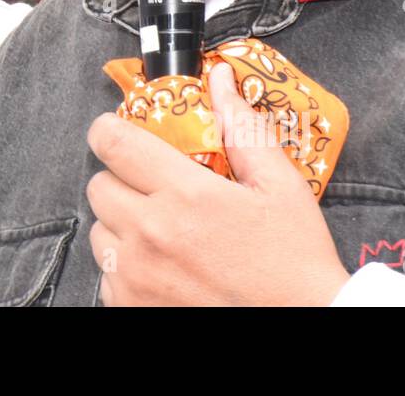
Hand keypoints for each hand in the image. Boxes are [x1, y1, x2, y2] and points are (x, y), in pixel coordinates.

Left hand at [86, 61, 349, 305]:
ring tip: (163, 233)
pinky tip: (163, 268)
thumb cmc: (294, 261)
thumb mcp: (281, 186)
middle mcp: (151, 233)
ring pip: (99, 232)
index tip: (114, 131)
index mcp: (185, 194)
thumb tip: (220, 82)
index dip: (108, 130)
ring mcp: (136, 275)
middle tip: (153, 190)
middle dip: (121, 181)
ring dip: (121, 226)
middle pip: (99, 187)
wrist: (306, 322)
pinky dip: (125, 268)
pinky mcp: (130, 307)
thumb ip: (243, 129)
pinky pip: (106, 275)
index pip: (113, 143)